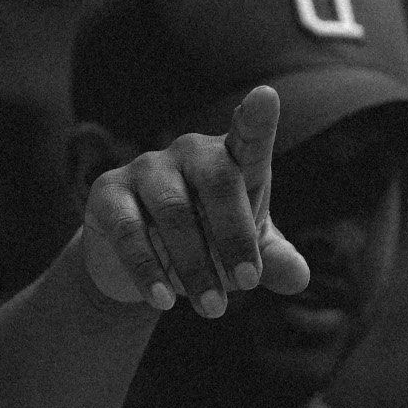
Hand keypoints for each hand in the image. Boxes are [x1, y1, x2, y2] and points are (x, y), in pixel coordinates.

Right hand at [80, 85, 311, 314]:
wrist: (141, 264)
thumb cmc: (208, 243)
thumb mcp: (246, 255)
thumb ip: (274, 261)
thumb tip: (300, 277)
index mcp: (231, 159)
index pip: (249, 134)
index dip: (257, 118)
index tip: (266, 98)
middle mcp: (190, 153)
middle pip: (218, 180)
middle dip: (235, 236)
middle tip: (248, 285)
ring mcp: (147, 168)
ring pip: (174, 210)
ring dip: (195, 264)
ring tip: (212, 309)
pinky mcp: (107, 192)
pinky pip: (129, 230)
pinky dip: (148, 269)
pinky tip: (162, 301)